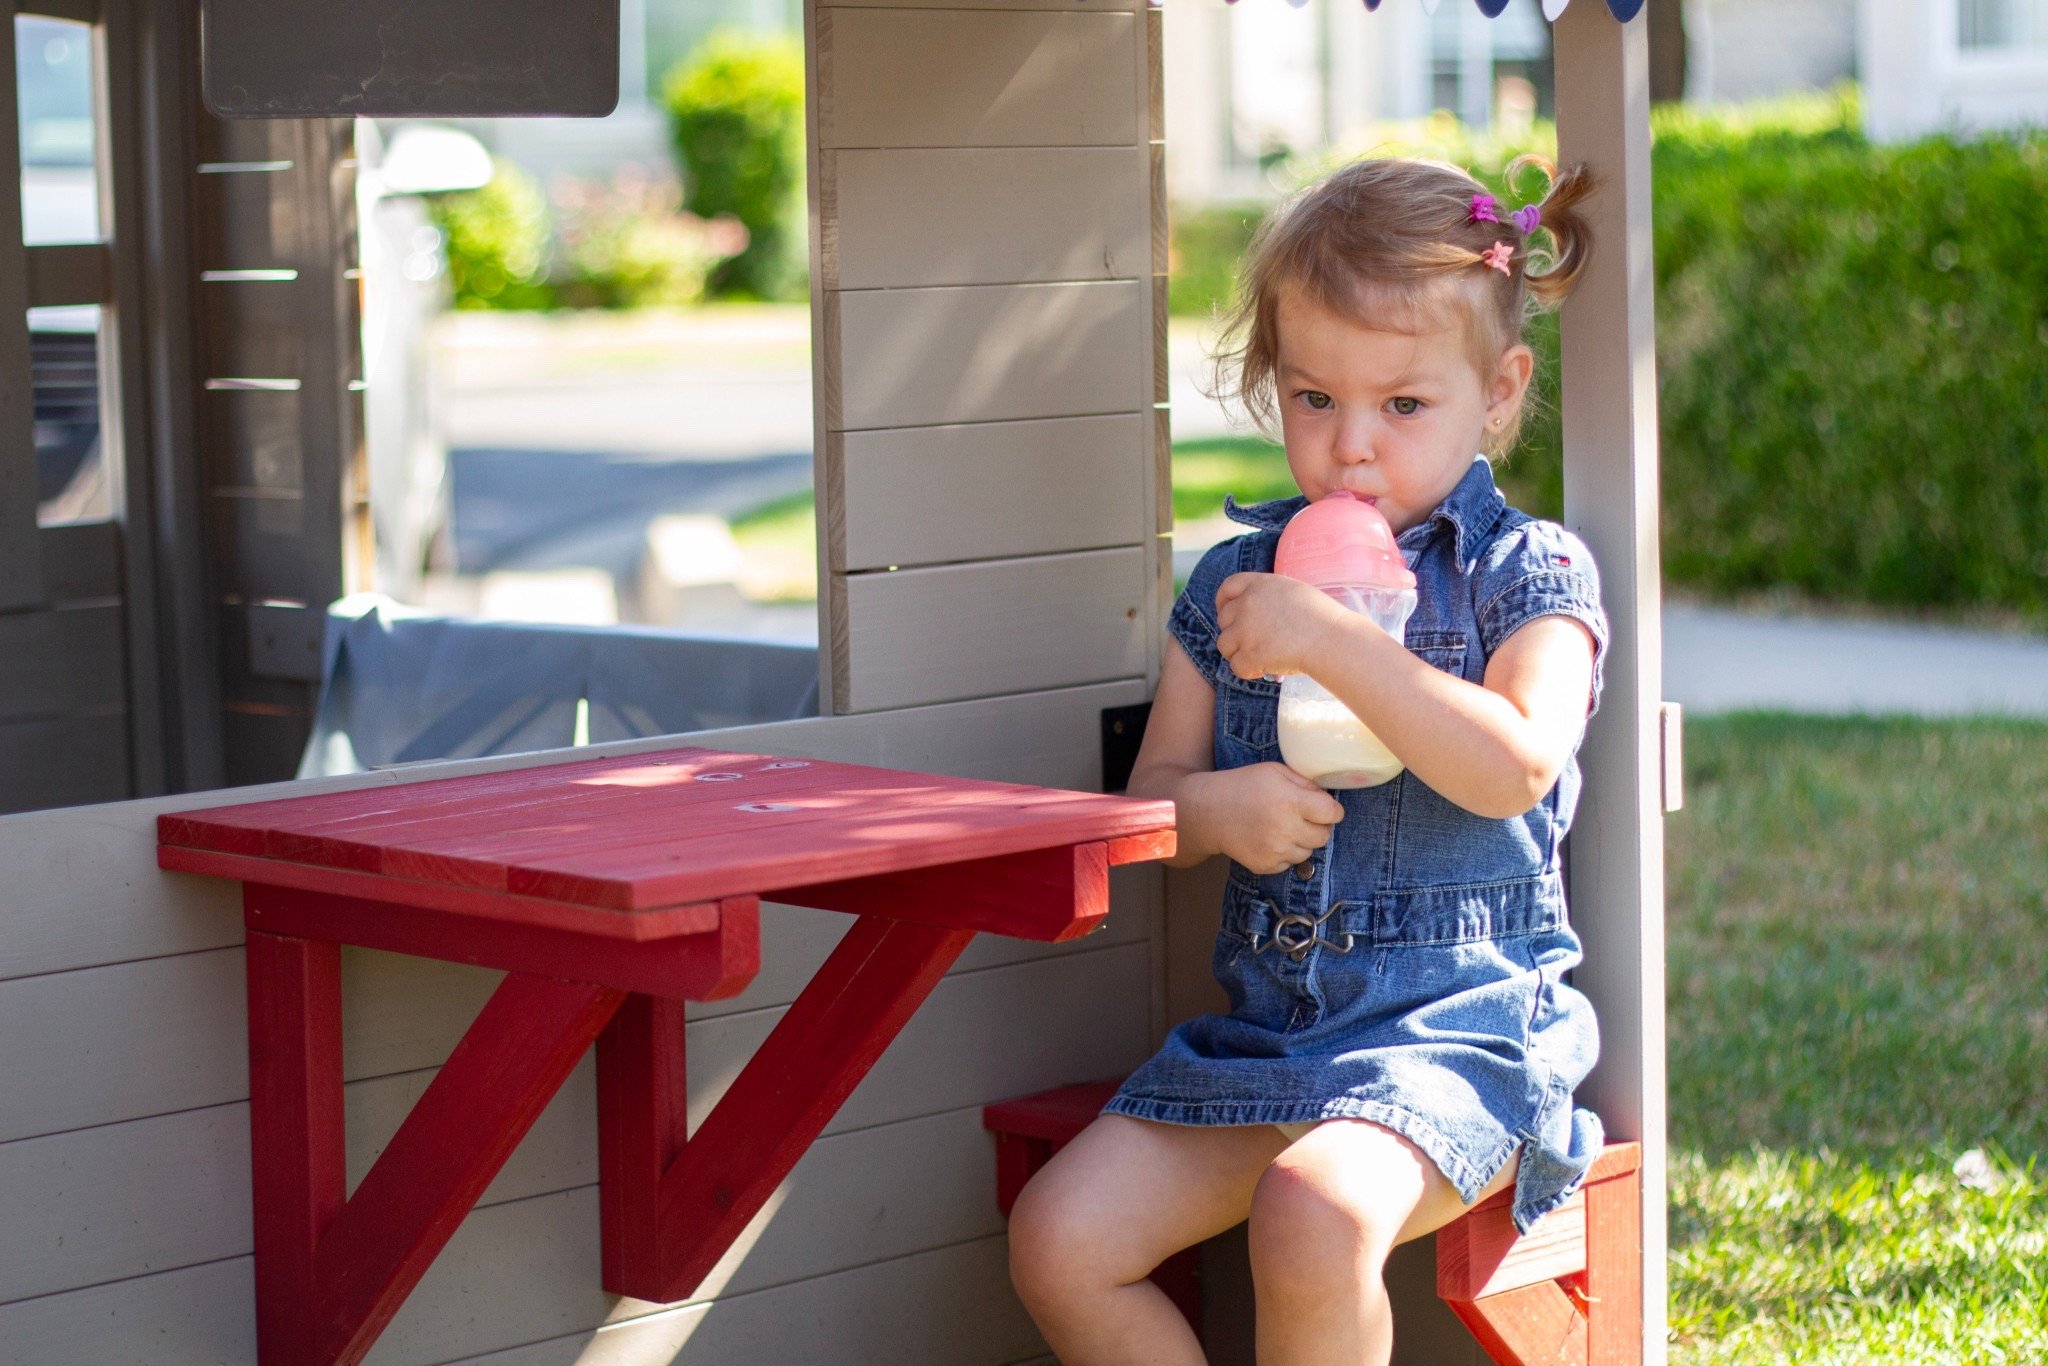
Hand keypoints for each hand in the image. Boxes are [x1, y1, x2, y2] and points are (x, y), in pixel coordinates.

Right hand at [1186, 763, 1344, 875]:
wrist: (1207, 811)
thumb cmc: (1243, 785)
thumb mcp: (1275, 771)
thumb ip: (1305, 784)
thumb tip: (1328, 799)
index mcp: (1291, 802)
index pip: (1332, 813)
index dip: (1332, 810)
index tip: (1324, 807)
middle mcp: (1285, 829)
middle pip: (1324, 836)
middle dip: (1318, 826)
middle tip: (1302, 817)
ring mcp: (1275, 851)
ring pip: (1308, 852)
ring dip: (1301, 841)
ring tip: (1282, 827)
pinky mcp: (1265, 866)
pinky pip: (1289, 864)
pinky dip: (1285, 853)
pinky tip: (1270, 838)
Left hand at [1214, 572, 1346, 680]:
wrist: (1331, 638)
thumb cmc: (1321, 617)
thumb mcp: (1292, 591)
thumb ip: (1268, 595)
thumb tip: (1257, 610)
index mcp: (1258, 585)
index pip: (1227, 588)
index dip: (1223, 602)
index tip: (1226, 612)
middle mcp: (1247, 604)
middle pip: (1224, 620)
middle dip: (1235, 632)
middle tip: (1253, 642)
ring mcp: (1245, 630)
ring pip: (1224, 645)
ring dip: (1238, 653)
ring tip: (1259, 657)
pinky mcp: (1249, 655)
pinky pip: (1236, 666)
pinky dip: (1248, 671)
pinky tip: (1263, 669)